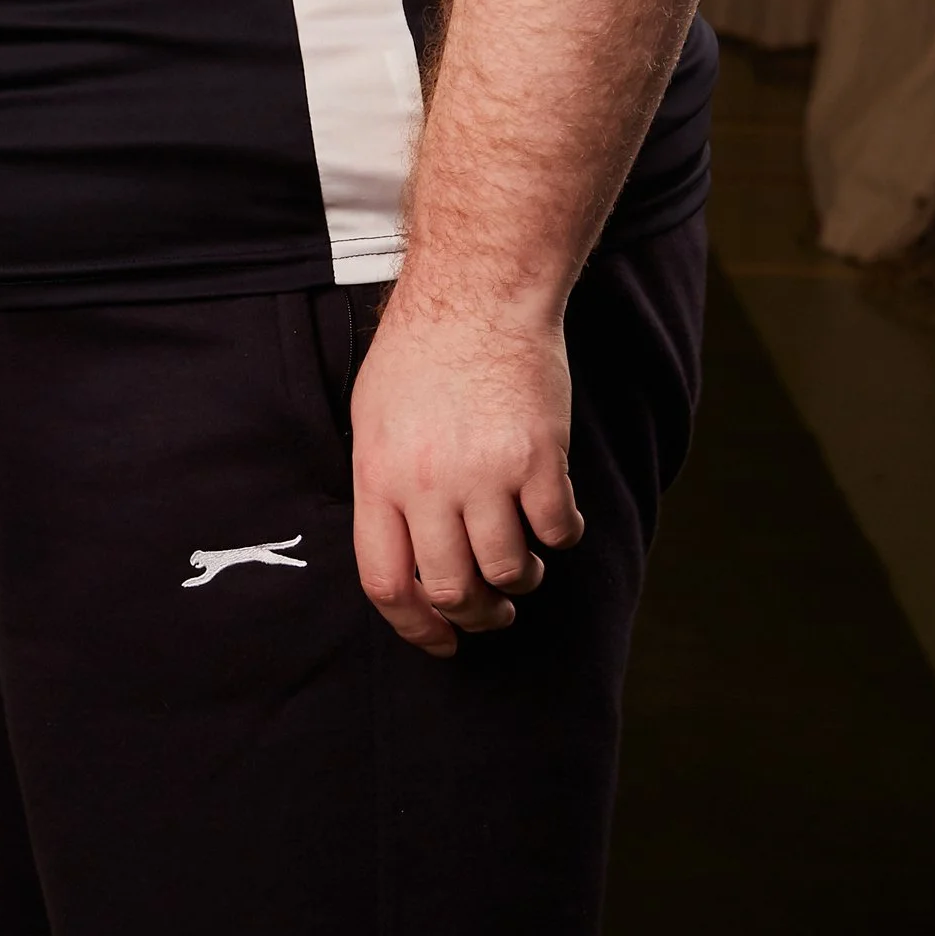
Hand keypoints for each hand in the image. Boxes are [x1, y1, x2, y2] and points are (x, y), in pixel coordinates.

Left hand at [348, 293, 582, 657]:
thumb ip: (381, 486)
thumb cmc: (421, 351)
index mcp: (378, 475)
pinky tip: (557, 520)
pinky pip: (557, 529)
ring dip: (520, 580)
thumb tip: (399, 554)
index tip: (440, 640)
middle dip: (475, 616)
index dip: (414, 626)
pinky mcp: (539, 457)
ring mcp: (486, 472)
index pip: (385, 581)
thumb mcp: (372, 418)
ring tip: (523, 564)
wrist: (477, 294)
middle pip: (451, 589)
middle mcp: (428, 482)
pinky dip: (562, 536)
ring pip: (508, 570)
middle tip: (493, 611)